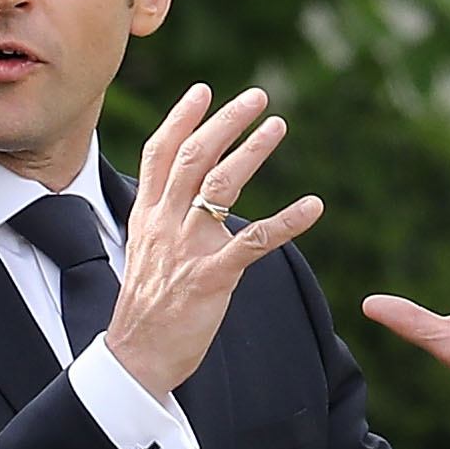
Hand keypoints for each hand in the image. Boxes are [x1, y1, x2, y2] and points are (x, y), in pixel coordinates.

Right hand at [104, 85, 324, 394]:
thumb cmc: (145, 310)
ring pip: (220, 186)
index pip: (160, 155)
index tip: (203, 90)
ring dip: (252, 151)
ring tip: (277, 125)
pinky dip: (287, 221)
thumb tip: (184, 199)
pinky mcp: (212, 277)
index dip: (181, 118)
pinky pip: (254, 242)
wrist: (136, 358)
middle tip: (257, 97)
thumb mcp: (143, 253)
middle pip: (193, 158)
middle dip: (225, 122)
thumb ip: (163, 221)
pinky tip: (313, 206)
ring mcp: (188, 249)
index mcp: (147, 218)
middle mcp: (165, 225)